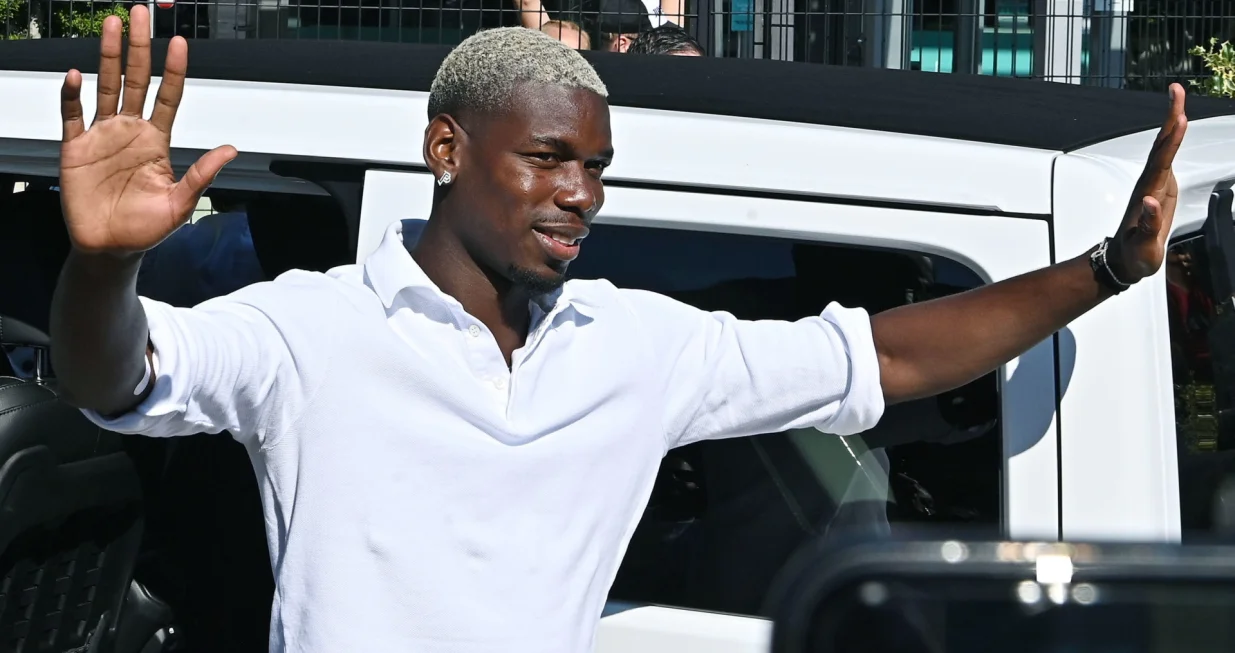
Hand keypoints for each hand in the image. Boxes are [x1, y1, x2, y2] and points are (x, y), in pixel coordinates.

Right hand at [59, 6, 236, 255]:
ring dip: (109, 56)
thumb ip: (202, 174)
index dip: (174, 71)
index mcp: (156, 141)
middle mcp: (130, 131)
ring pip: (106, 86)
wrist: (110, 248)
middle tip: (141, 15)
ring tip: (113, 25)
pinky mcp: (76, 148)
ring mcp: (102, 136)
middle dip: (140, 48)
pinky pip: (72, 115)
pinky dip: (72, 95)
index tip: (180, 43)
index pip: (168, 97)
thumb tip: (231, 149)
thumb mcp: (180, 202)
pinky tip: (77, 75)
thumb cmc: (146, 229)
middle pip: (136, 80)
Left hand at [1110, 83, 1188, 282]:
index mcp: (1148, 192)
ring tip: (1178, 101)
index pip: (1162, 160)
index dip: (1172, 139)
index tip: (1181, 117)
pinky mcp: (1159, 187)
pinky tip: (1178, 127)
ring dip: (1171, 123)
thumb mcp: (1143, 244)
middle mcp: (1149, 182)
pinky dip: (1174, 140)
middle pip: (1162, 145)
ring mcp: (1153, 183)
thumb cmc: (1134, 254)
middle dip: (1171, 117)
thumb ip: (1148, 224)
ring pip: (1164, 148)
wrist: (1123, 260)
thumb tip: (1150, 201)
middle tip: (1176, 90)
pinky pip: (1167, 157)